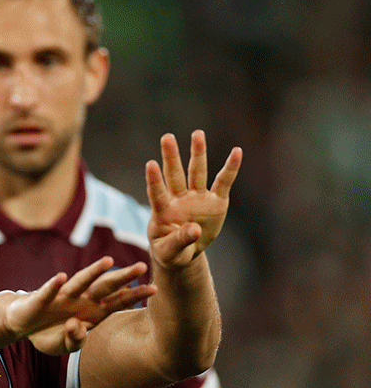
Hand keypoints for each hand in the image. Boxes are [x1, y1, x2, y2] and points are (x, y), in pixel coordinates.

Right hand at [4, 257, 154, 354]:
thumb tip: (78, 327)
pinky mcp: (41, 298)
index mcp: (92, 311)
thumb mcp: (66, 346)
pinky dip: (53, 285)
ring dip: (94, 272)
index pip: (118, 301)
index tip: (155, 289)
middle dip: (122, 277)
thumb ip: (76, 340)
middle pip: (105, 286)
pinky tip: (61, 277)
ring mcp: (62, 297)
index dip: (135, 296)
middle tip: (142, 266)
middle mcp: (81, 299)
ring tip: (108, 261)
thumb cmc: (49, 333)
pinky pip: (48, 291)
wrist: (22, 324)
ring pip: (80, 281)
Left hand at [146, 130, 240, 267]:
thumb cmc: (170, 251)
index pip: (157, 193)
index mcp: (163, 211)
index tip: (150, 164)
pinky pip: (223, 182)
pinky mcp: (215, 202)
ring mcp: (197, 198)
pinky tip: (236, 152)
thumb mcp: (170, 252)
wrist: (183, 253)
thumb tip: (196, 231)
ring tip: (197, 134)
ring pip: (196, 172)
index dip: (154, 180)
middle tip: (167, 137)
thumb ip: (180, 241)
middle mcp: (179, 199)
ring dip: (197, 153)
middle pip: (174, 175)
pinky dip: (230, 168)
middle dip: (171, 157)